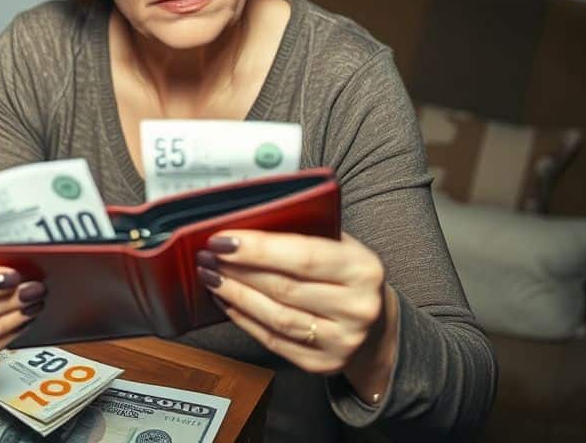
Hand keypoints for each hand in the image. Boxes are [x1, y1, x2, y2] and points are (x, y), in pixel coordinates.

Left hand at [198, 230, 397, 394]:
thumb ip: (305, 231)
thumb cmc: (350, 276)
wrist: (377, 326)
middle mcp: (357, 308)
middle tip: (207, 255)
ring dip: (235, 294)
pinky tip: (226, 301)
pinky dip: (243, 319)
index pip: (304, 256)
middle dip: (238, 270)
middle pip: (283, 288)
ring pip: (275, 317)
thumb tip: (248, 221)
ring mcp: (341, 341)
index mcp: (363, 270)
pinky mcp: (321, 364)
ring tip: (211, 276)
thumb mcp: (342, 246)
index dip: (258, 248)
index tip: (223, 239)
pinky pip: (272, 340)